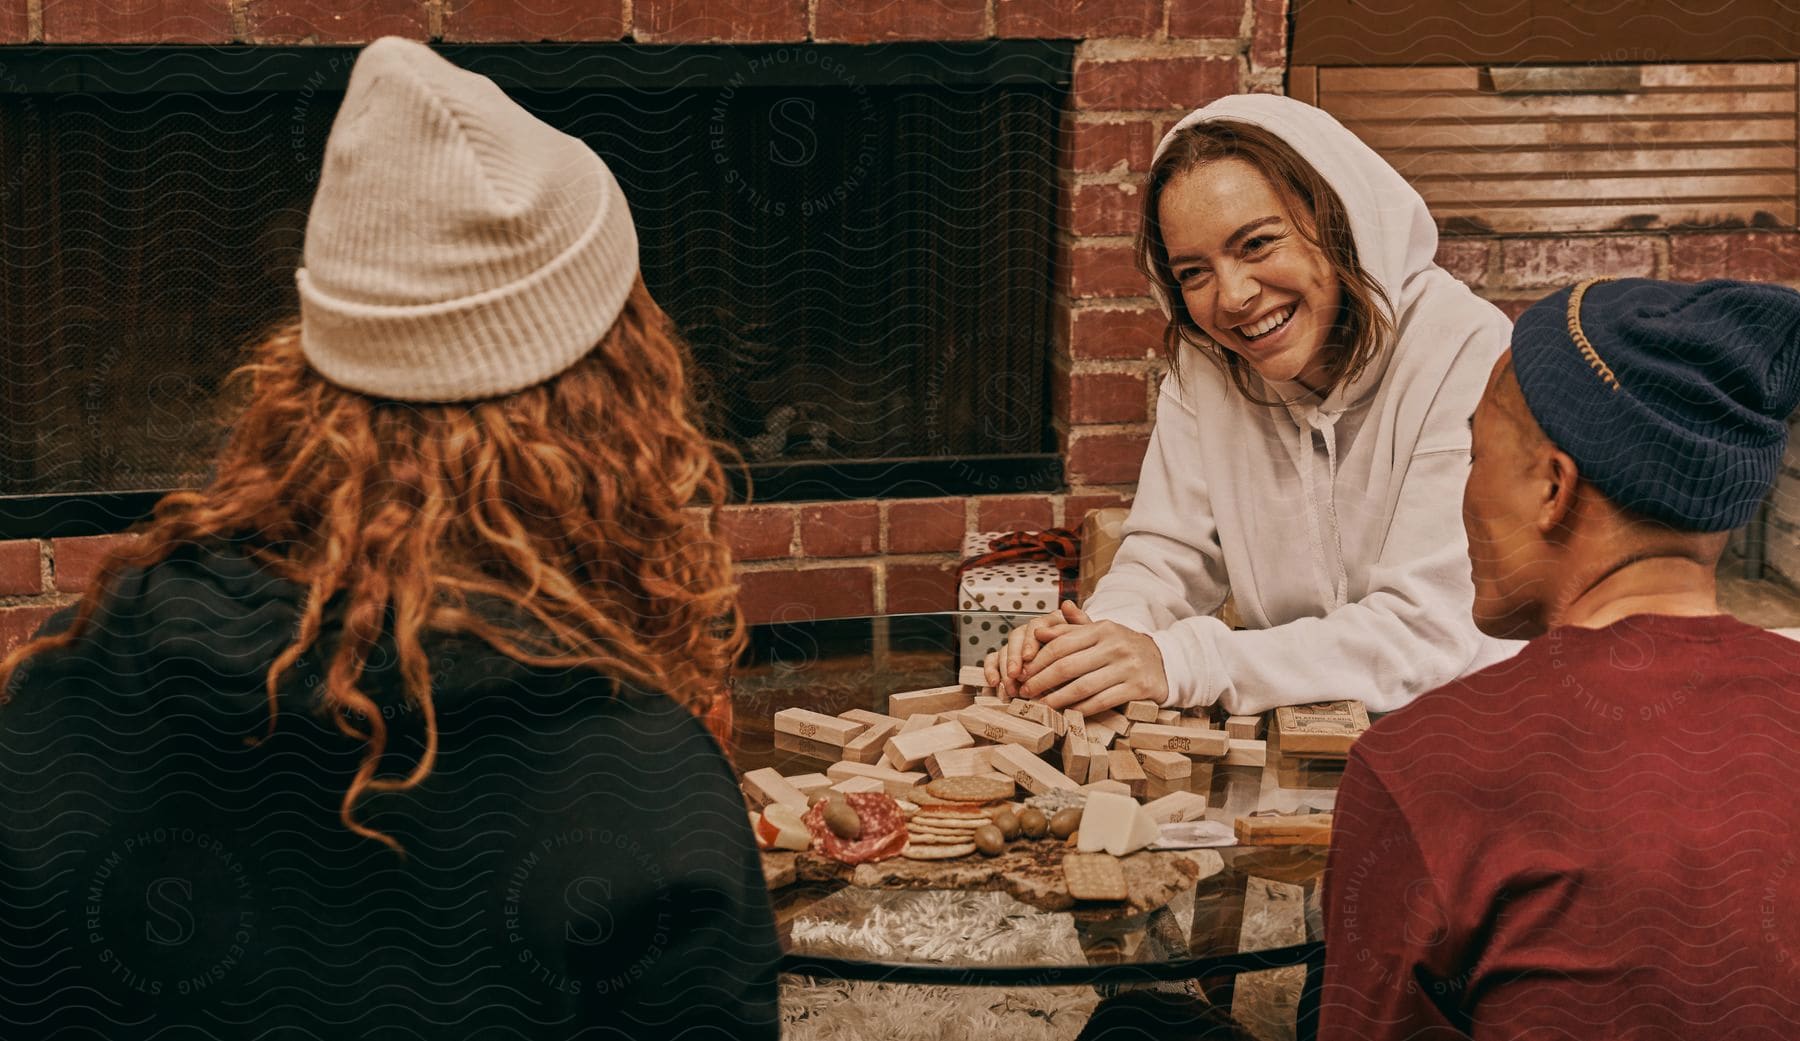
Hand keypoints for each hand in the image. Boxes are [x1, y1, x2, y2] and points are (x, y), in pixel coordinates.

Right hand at [983, 600, 1081, 697]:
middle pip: (1016, 638)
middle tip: (1015, 675)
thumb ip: (1079, 624)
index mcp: (1050, 623)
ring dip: (1004, 669)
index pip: (1035, 626)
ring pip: (1003, 650)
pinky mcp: (1007, 660)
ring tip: (1009, 688)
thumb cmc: (1086, 656)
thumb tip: (1067, 604)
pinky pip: (993, 661)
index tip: (1029, 658)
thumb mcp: (1088, 642)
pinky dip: (990, 671)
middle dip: (1014, 658)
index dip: (1030, 642)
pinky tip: (993, 684)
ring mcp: (1018, 646)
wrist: (1085, 673)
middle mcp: (1031, 632)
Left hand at [1020, 604, 1168, 714]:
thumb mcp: (1100, 632)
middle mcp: (1115, 645)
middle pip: (1068, 666)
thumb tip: (1040, 629)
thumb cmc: (1123, 647)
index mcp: (1102, 628)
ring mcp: (1128, 667)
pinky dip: (1081, 709)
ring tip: (1041, 706)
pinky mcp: (1138, 688)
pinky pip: (1102, 701)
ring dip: (1057, 699)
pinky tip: (1067, 714)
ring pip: (1083, 686)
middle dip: (1041, 681)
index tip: (1022, 673)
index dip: (1038, 661)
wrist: (1165, 662)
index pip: (1061, 644)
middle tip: (1025, 692)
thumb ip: (1070, 630)